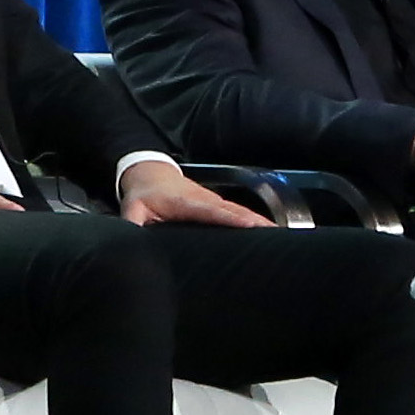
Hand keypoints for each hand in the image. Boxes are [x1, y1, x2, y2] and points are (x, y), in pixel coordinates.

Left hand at [120, 160, 266, 229]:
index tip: (251, 226)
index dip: (232, 218)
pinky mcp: (218, 205)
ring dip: (261, 223)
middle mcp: (205, 199)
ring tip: (281, 237)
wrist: (150, 172)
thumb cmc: (143, 194)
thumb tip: (135, 242)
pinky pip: (238, 214)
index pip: (212, 211)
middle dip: (256, 223)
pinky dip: (255, 222)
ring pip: (241, 212)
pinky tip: (270, 233)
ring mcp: (214, 201)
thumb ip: (134, 225)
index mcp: (186, 202)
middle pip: (235, 211)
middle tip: (279, 236)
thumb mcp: (133, 209)